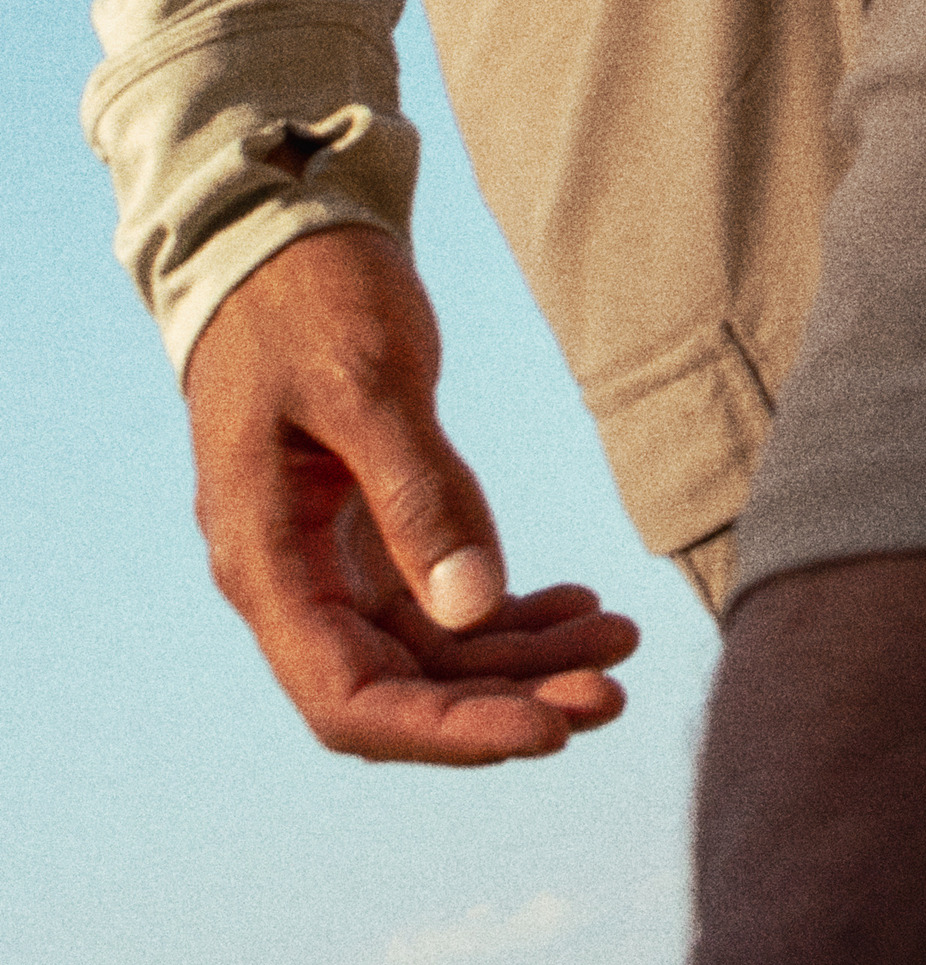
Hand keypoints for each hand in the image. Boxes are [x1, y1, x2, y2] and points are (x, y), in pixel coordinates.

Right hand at [186, 226, 639, 765]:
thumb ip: (419, 494)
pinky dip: (510, 614)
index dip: (450, 732)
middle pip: (404, 690)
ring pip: (435, 651)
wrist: (281, 231)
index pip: (351, 701)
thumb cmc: (308, 297)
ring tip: (619, 640)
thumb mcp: (366, 383)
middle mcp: (294, 582)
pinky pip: (444, 604)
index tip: (551, 731)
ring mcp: (334, 562)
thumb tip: (473, 607)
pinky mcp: (371, 532)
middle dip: (509, 702)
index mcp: (266, 563)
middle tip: (615, 687)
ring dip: (525, 660)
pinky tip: (580, 603)